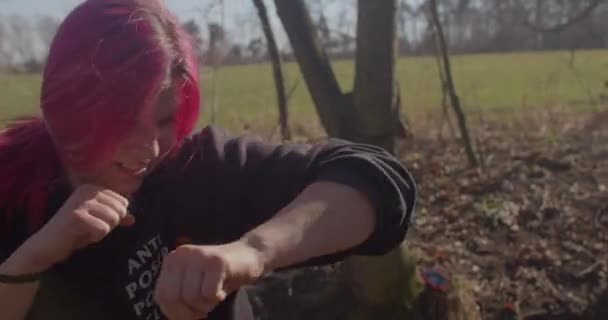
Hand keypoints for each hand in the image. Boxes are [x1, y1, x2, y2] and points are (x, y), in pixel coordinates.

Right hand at [19, 184, 133, 270]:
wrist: (46, 245)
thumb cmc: (72, 232)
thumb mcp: (97, 221)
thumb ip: (115, 217)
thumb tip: (133, 219)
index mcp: (92, 188)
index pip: (123, 201)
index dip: (115, 217)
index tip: (95, 221)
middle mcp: (87, 190)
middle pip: (120, 209)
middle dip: (110, 224)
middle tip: (91, 228)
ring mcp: (81, 202)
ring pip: (113, 219)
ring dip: (102, 231)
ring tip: (84, 231)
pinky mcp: (78, 216)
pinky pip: (103, 229)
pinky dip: (95, 237)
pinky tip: (80, 236)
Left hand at [154, 241, 264, 319]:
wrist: (249, 256)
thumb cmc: (219, 277)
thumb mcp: (192, 285)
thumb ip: (178, 296)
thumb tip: (174, 319)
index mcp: (172, 260)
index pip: (161, 296)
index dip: (175, 313)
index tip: (191, 314)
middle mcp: (182, 254)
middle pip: (174, 297)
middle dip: (189, 312)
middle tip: (203, 310)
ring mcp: (199, 255)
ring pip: (192, 297)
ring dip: (206, 305)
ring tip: (215, 296)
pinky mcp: (217, 261)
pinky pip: (209, 293)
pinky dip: (217, 299)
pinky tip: (223, 292)